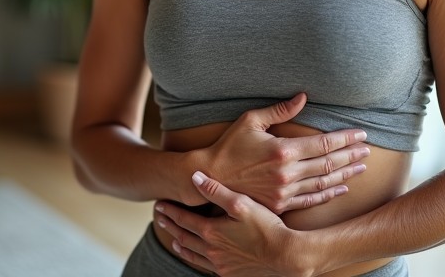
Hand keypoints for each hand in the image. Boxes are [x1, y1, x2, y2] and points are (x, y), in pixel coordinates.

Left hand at [156, 171, 309, 276]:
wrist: (286, 257)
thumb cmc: (266, 227)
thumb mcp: (241, 203)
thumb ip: (216, 190)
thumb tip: (194, 176)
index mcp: (211, 232)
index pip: (184, 219)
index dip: (170, 210)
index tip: (159, 205)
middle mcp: (211, 251)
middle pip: (184, 237)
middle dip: (171, 226)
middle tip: (160, 219)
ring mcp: (221, 265)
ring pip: (194, 255)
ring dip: (182, 245)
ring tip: (174, 240)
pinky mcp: (231, 275)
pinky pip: (207, 268)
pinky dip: (198, 261)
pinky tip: (201, 258)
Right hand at [203, 94, 368, 212]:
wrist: (211, 177)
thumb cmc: (229, 146)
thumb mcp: (251, 121)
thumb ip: (279, 111)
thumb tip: (303, 97)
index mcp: (283, 150)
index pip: (324, 144)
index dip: (345, 139)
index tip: (361, 134)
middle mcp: (288, 173)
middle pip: (329, 163)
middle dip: (351, 155)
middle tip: (368, 150)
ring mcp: (285, 192)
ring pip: (324, 183)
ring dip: (345, 174)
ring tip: (361, 167)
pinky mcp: (281, 205)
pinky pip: (311, 200)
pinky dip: (329, 194)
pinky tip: (342, 188)